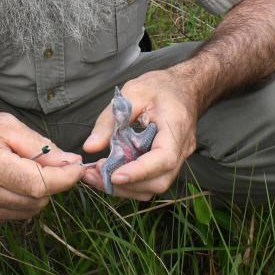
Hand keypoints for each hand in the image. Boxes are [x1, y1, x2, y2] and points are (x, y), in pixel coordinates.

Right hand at [0, 112, 83, 227]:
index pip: (40, 184)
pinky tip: (8, 183)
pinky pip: (14, 216)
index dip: (65, 178)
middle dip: (52, 182)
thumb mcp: (4, 125)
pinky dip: (21, 201)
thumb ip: (39, 145)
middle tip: (48, 163)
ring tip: (22, 170)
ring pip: (29, 211)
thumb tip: (70, 161)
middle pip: (38, 200)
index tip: (77, 167)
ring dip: (37, 193)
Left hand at [81, 71, 198, 199]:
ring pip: (156, 185)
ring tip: (98, 176)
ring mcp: (179, 158)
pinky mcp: (171, 162)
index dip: (139, 172)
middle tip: (95, 174)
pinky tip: (112, 173)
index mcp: (176, 126)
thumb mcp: (131, 93)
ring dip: (126, 188)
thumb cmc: (160, 86)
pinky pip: (153, 179)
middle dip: (126, 184)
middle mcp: (182, 148)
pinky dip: (132, 182)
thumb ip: (110, 120)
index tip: (114, 176)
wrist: (184, 86)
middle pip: (159, 180)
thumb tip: (90, 147)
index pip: (163, 158)